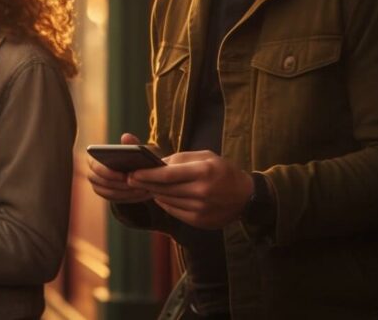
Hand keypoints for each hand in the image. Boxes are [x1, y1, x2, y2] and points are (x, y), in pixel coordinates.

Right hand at [87, 133, 154, 202]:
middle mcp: (92, 174)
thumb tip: (125, 136)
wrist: (133, 169)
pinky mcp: (106, 195)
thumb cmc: (131, 156)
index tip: (125, 176)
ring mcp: (98, 186)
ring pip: (109, 193)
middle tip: (135, 186)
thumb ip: (130, 143)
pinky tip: (141, 194)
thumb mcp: (133, 149)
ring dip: (126, 192)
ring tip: (141, 190)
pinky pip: (115, 199)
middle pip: (101, 182)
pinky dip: (129, 197)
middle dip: (119, 185)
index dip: (108, 173)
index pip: (95, 167)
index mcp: (93, 159)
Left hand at [129, 150, 252, 229]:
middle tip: (131, 179)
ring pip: (167, 201)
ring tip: (146, 186)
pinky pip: (174, 211)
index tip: (132, 173)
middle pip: (164, 189)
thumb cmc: (223, 171)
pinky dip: (165, 203)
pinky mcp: (200, 221)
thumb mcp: (205, 156)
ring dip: (155, 193)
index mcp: (203, 172)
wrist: (246, 197)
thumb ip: (180, 159)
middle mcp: (202, 192)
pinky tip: (162, 197)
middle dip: (146, 184)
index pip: (167, 174)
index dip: (147, 174)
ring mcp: (201, 209)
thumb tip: (156, 163)